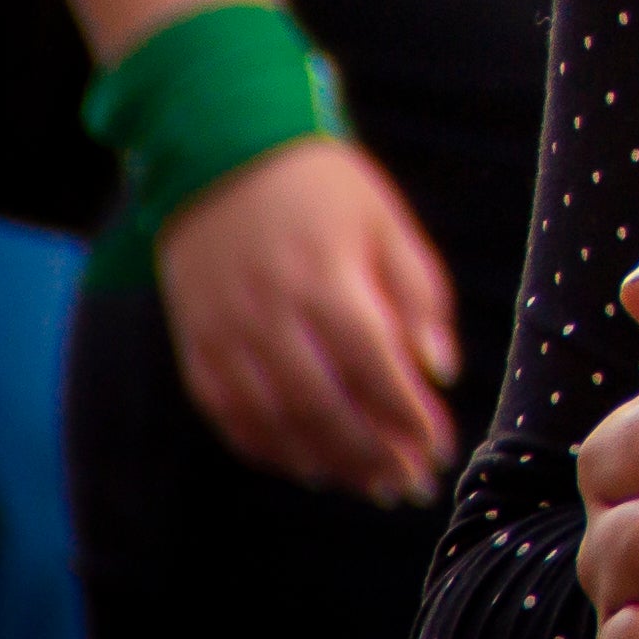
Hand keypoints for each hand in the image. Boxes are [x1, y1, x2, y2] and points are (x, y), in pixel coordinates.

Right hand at [151, 133, 463, 501]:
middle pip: (325, 408)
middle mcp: (274, 316)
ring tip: (367, 485)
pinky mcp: (197, 346)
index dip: (409, 417)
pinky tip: (305, 467)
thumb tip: (439, 371)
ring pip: (275, 422)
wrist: (224, 152)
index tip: (441, 448)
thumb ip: (419, 298)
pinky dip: (268, 450)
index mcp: (329, 282)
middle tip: (408, 484)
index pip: (376, 369)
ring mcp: (228, 335)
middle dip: (372, 455)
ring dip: (325, 463)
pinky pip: (229, 415)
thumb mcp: (388, 224)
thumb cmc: (324, 190)